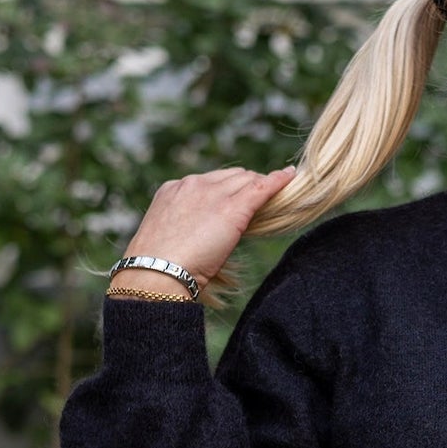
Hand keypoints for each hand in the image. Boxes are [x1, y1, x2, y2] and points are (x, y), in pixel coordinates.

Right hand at [118, 165, 297, 291]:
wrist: (157, 271)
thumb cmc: (160, 267)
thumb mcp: (170, 238)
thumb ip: (187, 228)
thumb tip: (206, 240)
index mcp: (173, 190)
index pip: (209, 181)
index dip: (227, 188)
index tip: (237, 198)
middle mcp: (192, 185)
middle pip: (231, 176)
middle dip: (247, 185)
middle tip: (262, 197)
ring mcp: (212, 194)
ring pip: (246, 180)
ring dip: (260, 186)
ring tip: (276, 193)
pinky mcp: (232, 208)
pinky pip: (260, 188)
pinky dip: (277, 181)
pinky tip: (289, 177)